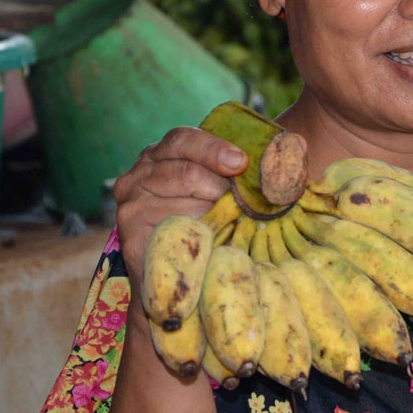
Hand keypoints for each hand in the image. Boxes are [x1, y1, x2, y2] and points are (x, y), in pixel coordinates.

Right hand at [111, 127, 247, 279]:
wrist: (170, 274)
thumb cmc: (199, 223)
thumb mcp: (213, 187)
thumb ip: (234, 168)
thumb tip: (281, 149)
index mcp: (157, 155)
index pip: (182, 139)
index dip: (214, 149)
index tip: (241, 163)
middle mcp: (137, 176)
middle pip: (188, 171)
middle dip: (221, 189)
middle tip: (239, 207)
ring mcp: (131, 205)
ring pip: (188, 204)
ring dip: (216, 216)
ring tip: (225, 227)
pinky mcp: (131, 235)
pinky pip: (179, 229)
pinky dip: (203, 235)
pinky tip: (211, 242)